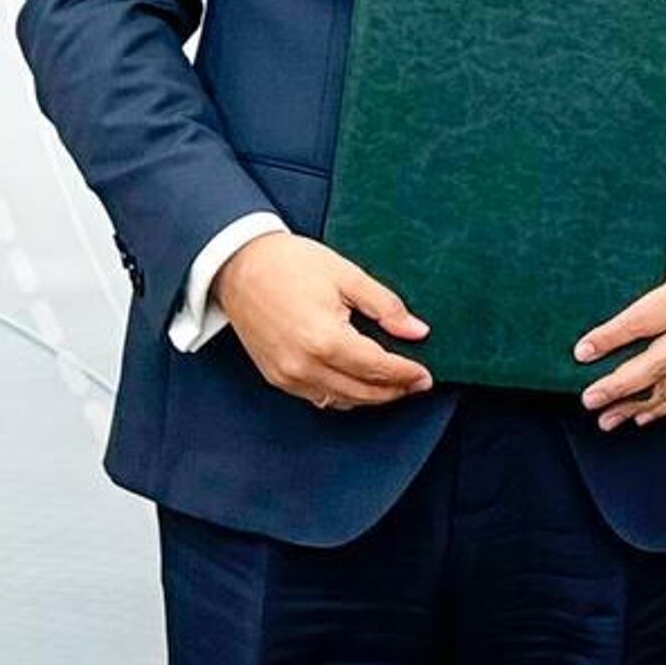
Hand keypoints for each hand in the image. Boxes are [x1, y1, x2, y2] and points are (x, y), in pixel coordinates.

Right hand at [212, 232, 431, 410]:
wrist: (239, 265)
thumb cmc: (292, 264)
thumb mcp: (348, 276)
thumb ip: (386, 307)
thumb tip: (418, 332)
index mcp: (324, 339)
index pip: (377, 368)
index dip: (406, 374)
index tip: (426, 376)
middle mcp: (303, 365)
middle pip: (361, 391)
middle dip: (394, 390)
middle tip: (417, 383)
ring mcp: (286, 375)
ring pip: (340, 400)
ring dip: (370, 396)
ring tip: (394, 384)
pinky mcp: (275, 377)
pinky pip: (317, 397)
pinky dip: (343, 395)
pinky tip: (359, 383)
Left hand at [575, 221, 665, 430]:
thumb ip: (652, 292)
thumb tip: (611, 316)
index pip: (642, 321)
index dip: (610, 338)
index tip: (583, 352)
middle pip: (656, 362)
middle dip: (619, 385)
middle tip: (590, 397)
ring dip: (638, 405)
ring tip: (608, 417)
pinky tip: (643, 415)